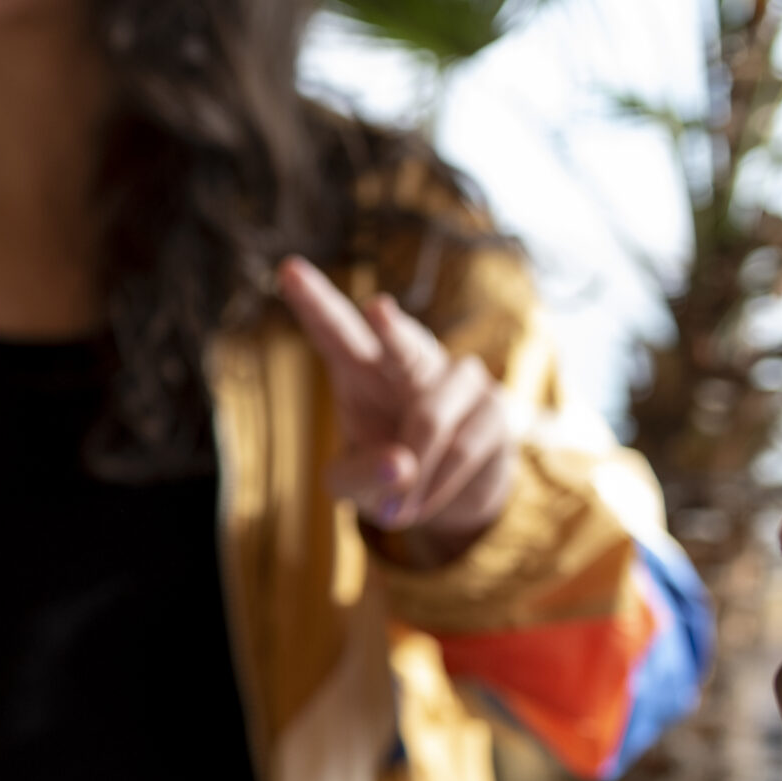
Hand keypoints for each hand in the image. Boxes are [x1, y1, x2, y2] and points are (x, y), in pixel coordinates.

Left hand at [277, 255, 514, 560]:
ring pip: (431, 419)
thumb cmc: (385, 473)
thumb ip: (359, 477)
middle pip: (399, 341)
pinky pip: (462, 449)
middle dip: (390, 327)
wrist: (446, 497)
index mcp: (360, 366)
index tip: (287, 269)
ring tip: (396, 511)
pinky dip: (437, 485)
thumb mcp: (352, 486)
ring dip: (413, 472)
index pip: (334, 329)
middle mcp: (410, 362)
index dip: (313, 300)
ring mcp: (458, 380)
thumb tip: (400, 464)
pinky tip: (421, 504)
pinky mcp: (494, 408)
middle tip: (378, 308)